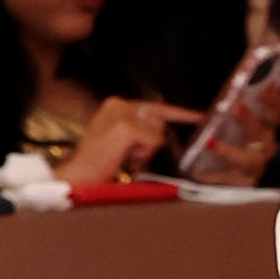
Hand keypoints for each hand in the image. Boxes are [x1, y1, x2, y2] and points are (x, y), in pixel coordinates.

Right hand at [66, 95, 188, 186]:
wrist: (79, 175)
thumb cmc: (99, 163)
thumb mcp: (119, 140)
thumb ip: (139, 131)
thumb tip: (162, 134)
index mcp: (116, 104)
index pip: (154, 106)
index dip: (179, 113)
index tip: (200, 115)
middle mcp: (119, 103)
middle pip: (159, 120)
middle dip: (152, 142)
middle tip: (130, 156)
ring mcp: (122, 113)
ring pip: (157, 133)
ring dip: (146, 151)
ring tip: (125, 157)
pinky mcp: (126, 127)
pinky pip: (153, 141)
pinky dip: (143, 154)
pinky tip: (125, 158)